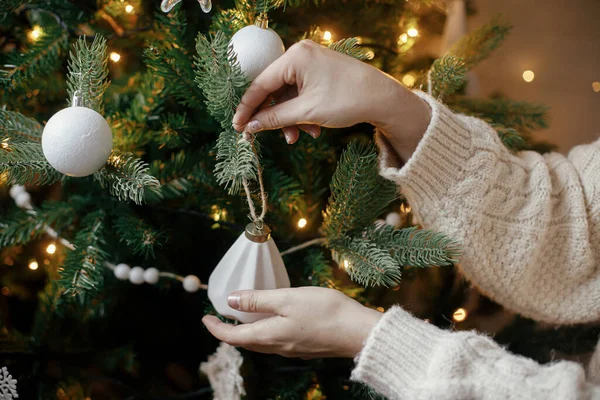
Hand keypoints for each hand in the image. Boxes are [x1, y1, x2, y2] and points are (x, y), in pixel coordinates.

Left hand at [202, 287, 381, 358]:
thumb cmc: (325, 311)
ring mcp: (292, 349)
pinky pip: (275, 341)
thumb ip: (258, 299)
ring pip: (260, 343)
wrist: (359, 332)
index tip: (205, 318)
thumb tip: (231, 301)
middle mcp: (277, 347)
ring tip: (242, 316)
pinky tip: (271, 319)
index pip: (233, 337)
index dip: (216, 329)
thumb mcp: (288, 299)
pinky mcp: (304, 347)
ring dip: (246, 332)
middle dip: (229, 331)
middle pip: (245, 342)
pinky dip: (264, 331)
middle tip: (220, 317)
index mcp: (269, 336)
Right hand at [232, 39, 430, 161]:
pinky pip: (301, 94)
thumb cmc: (347, 100)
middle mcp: (300, 55)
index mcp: (294, 57)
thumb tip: (251, 126)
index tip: (238, 127)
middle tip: (272, 136)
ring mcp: (310, 63)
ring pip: (288, 96)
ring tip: (301, 136)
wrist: (383, 98)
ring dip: (291, 119)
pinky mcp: (319, 73)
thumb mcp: (307, 113)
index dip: (247, 108)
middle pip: (274, 90)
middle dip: (276, 117)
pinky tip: (313, 129)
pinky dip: (303, 113)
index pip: (260, 84)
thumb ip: (276, 119)